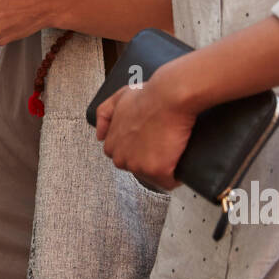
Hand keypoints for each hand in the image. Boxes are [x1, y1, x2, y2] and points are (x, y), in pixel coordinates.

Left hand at [94, 75, 195, 189]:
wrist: (169, 97)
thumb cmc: (149, 96)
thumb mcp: (119, 98)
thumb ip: (104, 116)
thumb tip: (100, 136)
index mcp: (111, 144)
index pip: (124, 157)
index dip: (140, 150)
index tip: (150, 142)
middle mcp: (121, 158)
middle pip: (138, 169)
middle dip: (150, 160)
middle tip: (163, 144)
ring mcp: (138, 166)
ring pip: (153, 177)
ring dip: (164, 168)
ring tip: (172, 149)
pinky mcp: (156, 170)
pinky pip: (168, 182)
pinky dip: (175, 176)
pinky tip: (178, 160)